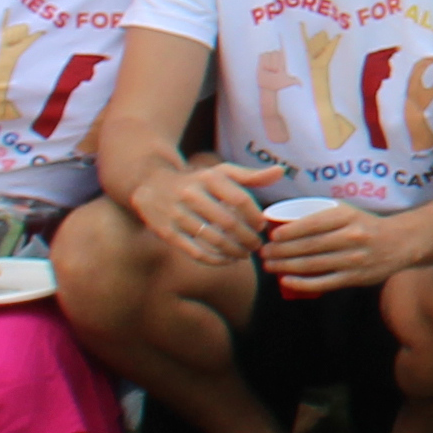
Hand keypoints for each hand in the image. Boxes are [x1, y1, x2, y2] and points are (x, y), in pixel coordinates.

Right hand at [136, 160, 268, 265]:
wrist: (151, 185)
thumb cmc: (196, 180)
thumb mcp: (221, 172)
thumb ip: (251, 175)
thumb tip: (281, 172)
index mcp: (209, 178)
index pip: (240, 199)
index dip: (254, 216)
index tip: (261, 226)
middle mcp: (192, 194)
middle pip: (229, 222)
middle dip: (247, 238)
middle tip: (256, 246)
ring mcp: (178, 214)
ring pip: (213, 239)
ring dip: (234, 251)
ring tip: (244, 254)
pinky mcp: (167, 232)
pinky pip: (195, 251)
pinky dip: (215, 259)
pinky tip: (226, 260)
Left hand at [258, 198, 417, 293]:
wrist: (401, 242)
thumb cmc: (365, 226)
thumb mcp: (348, 212)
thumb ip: (321, 216)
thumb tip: (283, 223)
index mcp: (348, 216)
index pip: (312, 223)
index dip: (289, 231)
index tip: (272, 235)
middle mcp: (351, 237)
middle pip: (308, 245)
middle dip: (281, 250)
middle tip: (264, 252)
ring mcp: (353, 259)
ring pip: (312, 264)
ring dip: (286, 266)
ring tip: (269, 265)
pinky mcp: (355, 277)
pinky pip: (323, 282)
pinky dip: (302, 283)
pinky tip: (286, 281)